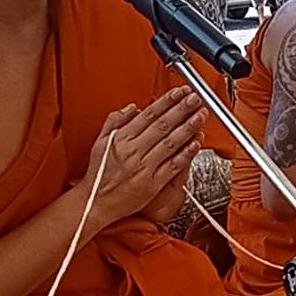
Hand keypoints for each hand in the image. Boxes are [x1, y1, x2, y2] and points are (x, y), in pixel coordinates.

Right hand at [81, 88, 205, 229]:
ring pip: (171, 142)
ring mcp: (144, 167)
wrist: (95, 203)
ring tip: (200, 115)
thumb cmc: (99, 174)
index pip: (149, 115)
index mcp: (121, 139)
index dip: (166, 101)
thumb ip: (114, 121)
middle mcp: (133, 151)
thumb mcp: (100, 142)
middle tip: (195, 98)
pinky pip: (173, 165)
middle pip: (163, 125)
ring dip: (188, 127)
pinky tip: (196, 142)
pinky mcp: (153, 183)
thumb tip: (132, 107)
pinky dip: (186, 153)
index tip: (179, 92)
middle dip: (182, 109)